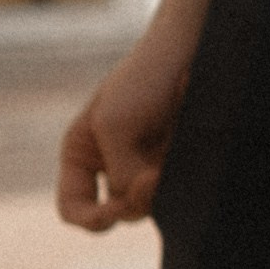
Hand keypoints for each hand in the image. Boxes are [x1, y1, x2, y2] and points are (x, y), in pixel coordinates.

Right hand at [55, 16, 198, 230]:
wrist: (194, 48)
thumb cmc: (145, 77)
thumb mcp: (117, 125)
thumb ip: (121, 173)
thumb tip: (139, 206)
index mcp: (84, 156)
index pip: (75, 208)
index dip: (90, 219)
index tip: (111, 214)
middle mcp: (117, 166)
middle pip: (125, 209)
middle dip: (140, 196)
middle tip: (156, 175)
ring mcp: (153, 165)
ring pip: (160, 200)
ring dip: (169, 181)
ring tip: (179, 146)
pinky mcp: (186, 162)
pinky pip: (190, 182)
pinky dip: (192, 168)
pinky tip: (193, 139)